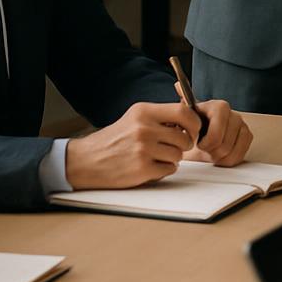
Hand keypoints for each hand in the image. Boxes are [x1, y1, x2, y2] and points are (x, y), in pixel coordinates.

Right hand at [65, 101, 202, 188]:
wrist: (88, 160)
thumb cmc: (114, 139)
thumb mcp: (134, 118)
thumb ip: (159, 117)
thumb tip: (189, 119)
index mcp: (144, 111)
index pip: (184, 112)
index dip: (194, 123)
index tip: (192, 130)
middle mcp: (144, 128)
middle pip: (184, 137)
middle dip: (184, 144)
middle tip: (173, 146)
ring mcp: (143, 149)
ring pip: (179, 155)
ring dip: (173, 158)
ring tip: (157, 156)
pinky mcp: (142, 169)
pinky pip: (170, 169)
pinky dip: (164, 170)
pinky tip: (151, 166)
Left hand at [177, 91, 252, 165]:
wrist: (200, 137)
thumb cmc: (193, 128)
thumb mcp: (185, 118)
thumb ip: (184, 103)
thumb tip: (178, 85)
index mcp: (218, 107)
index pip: (216, 134)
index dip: (206, 144)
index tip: (198, 143)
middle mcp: (233, 114)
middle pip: (223, 146)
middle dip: (211, 151)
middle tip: (203, 148)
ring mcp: (242, 124)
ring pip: (231, 152)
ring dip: (218, 156)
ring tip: (210, 150)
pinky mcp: (247, 135)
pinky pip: (239, 155)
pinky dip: (227, 160)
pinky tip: (220, 154)